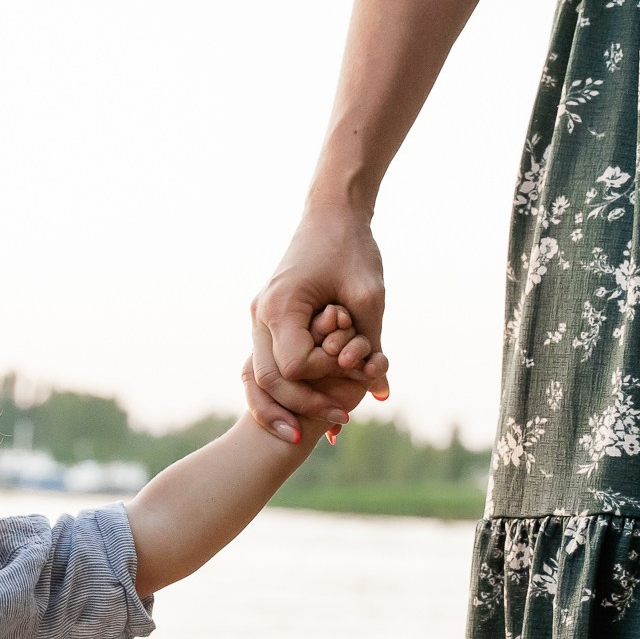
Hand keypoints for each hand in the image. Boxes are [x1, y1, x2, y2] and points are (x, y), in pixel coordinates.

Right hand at [247, 204, 391, 441]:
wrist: (330, 215)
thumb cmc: (352, 249)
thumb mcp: (370, 297)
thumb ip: (372, 346)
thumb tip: (380, 394)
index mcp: (281, 305)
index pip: (294, 367)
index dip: (324, 378)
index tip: (354, 368)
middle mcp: (261, 314)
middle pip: (268, 380)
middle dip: (303, 405)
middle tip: (340, 423)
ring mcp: (259, 318)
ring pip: (260, 377)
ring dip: (289, 403)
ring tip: (322, 423)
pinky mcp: (266, 320)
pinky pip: (268, 363)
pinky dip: (288, 387)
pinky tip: (311, 405)